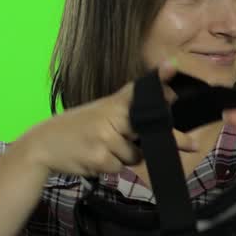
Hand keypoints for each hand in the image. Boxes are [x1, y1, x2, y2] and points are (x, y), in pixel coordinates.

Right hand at [14, 61, 197, 176]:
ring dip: (124, 157)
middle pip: (150, 129)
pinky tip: (94, 158)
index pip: (138, 91)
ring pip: (135, 155)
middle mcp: (111, 117)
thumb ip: (127, 107)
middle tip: (193, 145)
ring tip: (102, 148)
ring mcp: (105, 138)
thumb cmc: (77, 129)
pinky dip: (110, 167)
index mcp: (112, 104)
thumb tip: (160, 102)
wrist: (42, 146)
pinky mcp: (99, 158)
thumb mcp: (100, 111)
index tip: (172, 66)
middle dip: (172, 139)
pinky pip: (119, 168)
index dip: (159, 83)